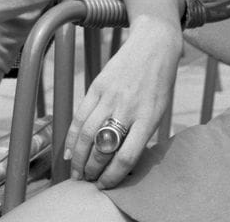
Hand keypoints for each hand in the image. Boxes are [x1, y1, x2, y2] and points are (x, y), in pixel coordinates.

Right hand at [65, 17, 182, 187]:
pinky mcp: (98, 85)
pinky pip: (80, 115)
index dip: (111, 177)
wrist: (153, 44)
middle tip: (87, 180)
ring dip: (78, 158)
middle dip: (92, 170)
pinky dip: (72, 137)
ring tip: (76, 171)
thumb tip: (120, 162)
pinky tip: (70, 150)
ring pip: (87, 135)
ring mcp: (111, 95)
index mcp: (148, 118)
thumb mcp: (158, 111)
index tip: (104, 186)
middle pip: (103, 149)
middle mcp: (128, 108)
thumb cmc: (159, 82)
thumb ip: (141, 134)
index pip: (126, 158)